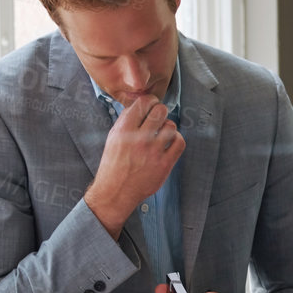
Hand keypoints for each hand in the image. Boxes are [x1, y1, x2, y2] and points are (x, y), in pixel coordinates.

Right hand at [86, 95, 183, 237]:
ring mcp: (153, 152)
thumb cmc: (114, 164)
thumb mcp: (113, 138)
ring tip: (162, 132)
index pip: (143, 103)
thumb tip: (140, 104)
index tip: (151, 105)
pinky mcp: (164, 164)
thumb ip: (125, 120)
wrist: (116, 192)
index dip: (150, 101)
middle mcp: (139, 139)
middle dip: (160, 111)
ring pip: (171, 125)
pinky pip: (179, 142)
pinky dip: (177, 139)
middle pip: (160, 111)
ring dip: (168, 126)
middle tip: (159, 117)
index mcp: (123, 130)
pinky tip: (170, 142)